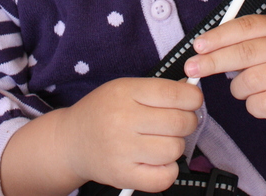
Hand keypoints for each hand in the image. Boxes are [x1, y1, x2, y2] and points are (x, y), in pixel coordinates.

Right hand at [61, 77, 201, 191]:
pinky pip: (164, 177)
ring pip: (175, 149)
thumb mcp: (126, 88)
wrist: (72, 140)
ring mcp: (122, 150)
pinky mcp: (123, 176)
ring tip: (164, 140)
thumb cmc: (104, 111)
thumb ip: (159, 89)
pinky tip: (158, 160)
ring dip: (177, 145)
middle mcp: (123, 120)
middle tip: (179, 122)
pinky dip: (169, 169)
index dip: (193, 97)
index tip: (193, 100)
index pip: (174, 93)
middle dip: (188, 121)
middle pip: (179, 122)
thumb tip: (193, 92)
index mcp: (126, 92)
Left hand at [183, 15, 265, 128]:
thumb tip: (201, 50)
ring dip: (237, 88)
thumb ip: (237, 42)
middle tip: (191, 68)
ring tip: (244, 87)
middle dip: (213, 61)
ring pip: (249, 81)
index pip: (245, 27)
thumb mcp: (263, 43)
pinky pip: (260, 104)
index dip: (218, 36)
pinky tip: (260, 100)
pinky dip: (251, 105)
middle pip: (244, 53)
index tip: (197, 46)